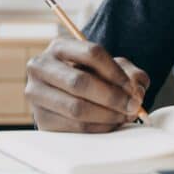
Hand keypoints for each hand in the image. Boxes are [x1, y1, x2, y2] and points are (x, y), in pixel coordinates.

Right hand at [25, 38, 149, 132]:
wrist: (67, 95)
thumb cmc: (92, 76)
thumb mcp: (111, 67)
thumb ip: (130, 74)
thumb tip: (138, 90)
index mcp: (60, 46)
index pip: (91, 53)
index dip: (115, 71)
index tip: (132, 87)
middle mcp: (41, 67)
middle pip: (80, 82)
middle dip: (112, 96)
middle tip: (133, 105)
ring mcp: (36, 94)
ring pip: (76, 107)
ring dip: (107, 115)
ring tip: (125, 115)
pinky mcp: (40, 119)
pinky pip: (73, 127)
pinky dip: (98, 127)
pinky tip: (111, 123)